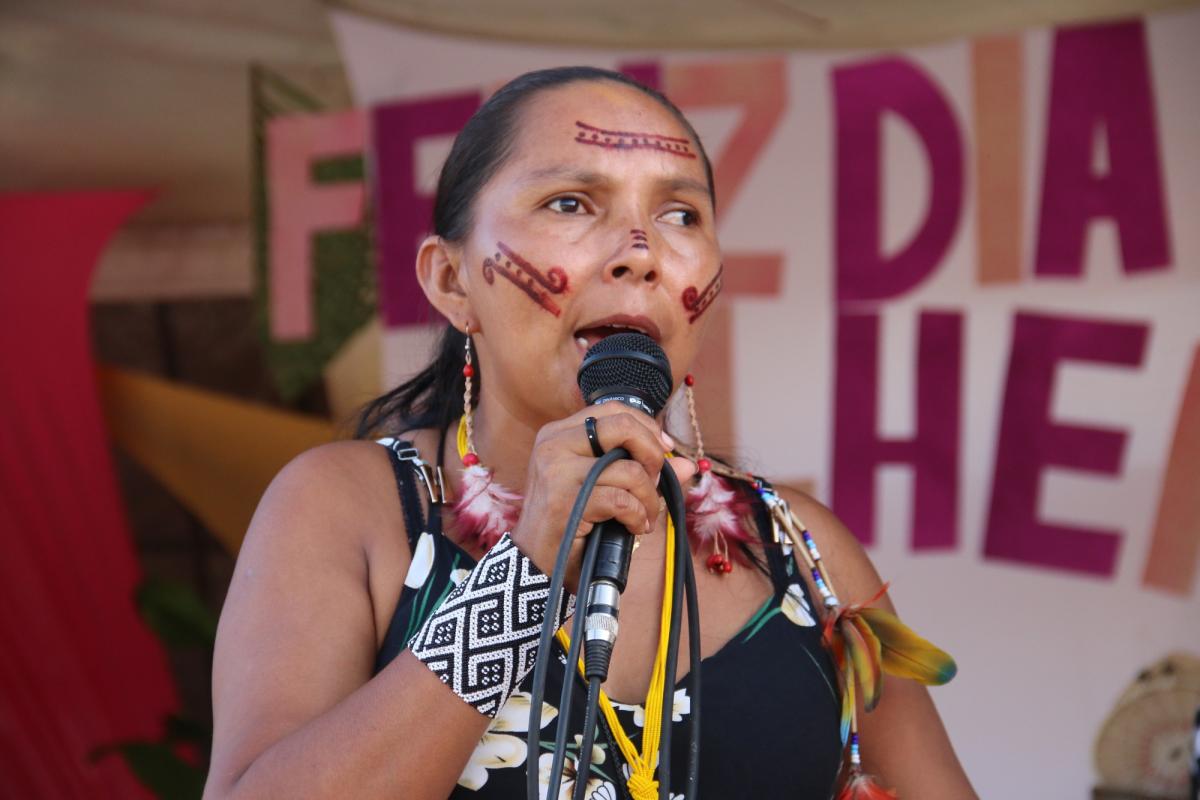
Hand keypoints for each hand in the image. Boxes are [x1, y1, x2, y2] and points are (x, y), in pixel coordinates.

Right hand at [510, 404, 696, 591]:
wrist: (536, 561)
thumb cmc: (570, 520)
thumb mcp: (603, 486)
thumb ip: (641, 469)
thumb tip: (688, 464)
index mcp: (559, 433)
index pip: (613, 409)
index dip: (646, 427)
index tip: (664, 449)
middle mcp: (555, 444)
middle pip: (623, 426)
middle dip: (653, 454)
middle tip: (656, 481)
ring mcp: (558, 471)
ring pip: (630, 469)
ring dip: (649, 498)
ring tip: (645, 515)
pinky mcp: (567, 501)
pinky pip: (622, 500)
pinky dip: (638, 515)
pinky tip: (635, 526)